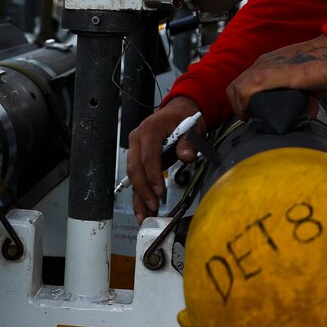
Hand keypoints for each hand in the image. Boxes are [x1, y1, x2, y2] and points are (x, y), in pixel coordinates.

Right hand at [126, 95, 201, 223]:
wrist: (179, 111)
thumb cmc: (185, 117)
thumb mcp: (193, 126)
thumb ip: (189, 141)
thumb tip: (186, 155)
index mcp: (150, 129)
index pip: (148, 156)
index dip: (153, 175)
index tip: (160, 191)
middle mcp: (137, 138)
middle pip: (135, 168)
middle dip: (143, 190)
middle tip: (153, 206)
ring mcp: (135, 148)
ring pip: (133, 176)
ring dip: (139, 197)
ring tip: (145, 215)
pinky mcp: (138, 158)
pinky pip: (136, 178)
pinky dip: (139, 194)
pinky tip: (142, 210)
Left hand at [227, 34, 326, 118]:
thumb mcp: (310, 86)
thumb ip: (305, 98)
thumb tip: (306, 112)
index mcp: (271, 65)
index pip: (243, 83)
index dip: (242, 102)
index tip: (252, 114)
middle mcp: (265, 64)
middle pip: (234, 87)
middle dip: (238, 107)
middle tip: (250, 118)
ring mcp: (268, 67)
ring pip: (236, 88)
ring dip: (240, 107)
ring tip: (251, 118)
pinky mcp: (275, 74)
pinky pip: (247, 89)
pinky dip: (245, 104)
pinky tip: (253, 113)